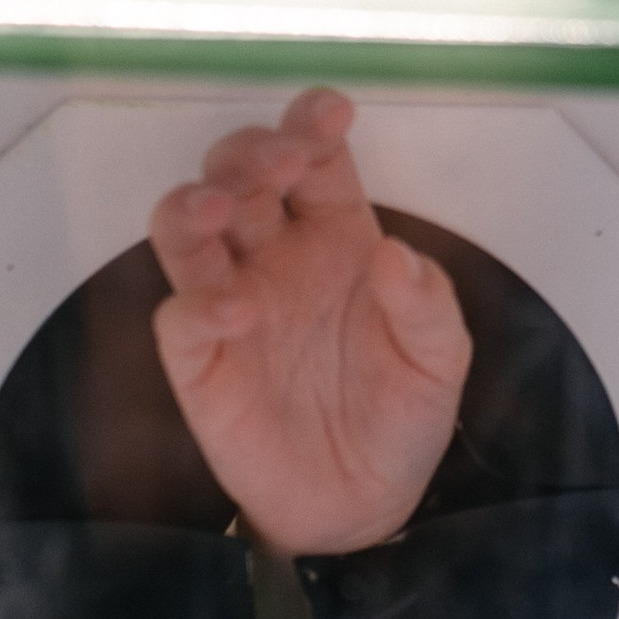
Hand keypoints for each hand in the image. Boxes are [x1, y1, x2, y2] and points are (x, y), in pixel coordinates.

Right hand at [148, 88, 471, 556]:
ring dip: (194, 204)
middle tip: (278, 164)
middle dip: (250, 153)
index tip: (329, 111)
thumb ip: (427, 307)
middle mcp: (276, 257)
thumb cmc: (399, 416)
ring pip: (185, 228)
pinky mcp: (199, 362)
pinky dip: (195, 304)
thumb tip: (397, 255)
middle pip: (240, 175)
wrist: (361, 508)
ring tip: (221, 208)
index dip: (312, 124)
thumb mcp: (439, 362)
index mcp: (336, 236)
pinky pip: (178, 317)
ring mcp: (230, 303)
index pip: (317, 160)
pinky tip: (233, 311)